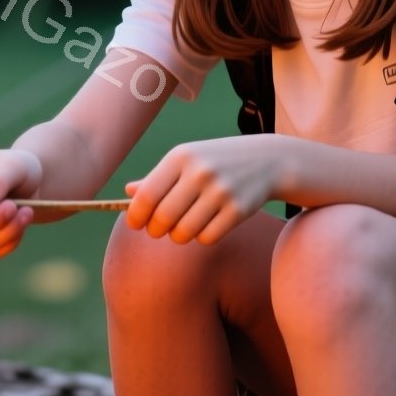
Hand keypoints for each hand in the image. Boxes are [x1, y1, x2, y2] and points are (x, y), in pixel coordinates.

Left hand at [125, 135, 282, 244]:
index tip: (136, 223)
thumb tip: (128, 193)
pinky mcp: (238, 210)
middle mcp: (200, 172)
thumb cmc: (216, 161)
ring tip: (184, 225)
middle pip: (163, 218)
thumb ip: (157, 178)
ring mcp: (221, 191)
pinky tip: (207, 224)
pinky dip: (202, 237)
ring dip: (179, 236)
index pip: (147, 195)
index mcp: (181, 157)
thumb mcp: (186, 160)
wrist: (266, 160)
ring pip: (184, 232)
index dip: (136, 215)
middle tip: (159, 229)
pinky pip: (207, 238)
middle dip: (156, 230)